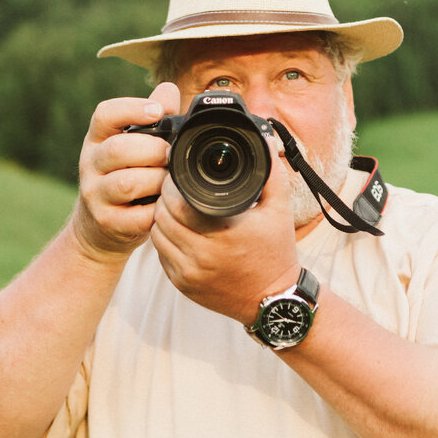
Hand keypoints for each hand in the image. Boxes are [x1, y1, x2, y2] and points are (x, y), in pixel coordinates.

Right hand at [72, 82, 180, 258]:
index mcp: (99, 139)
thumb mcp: (133, 145)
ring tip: (170, 181)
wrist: (99, 227)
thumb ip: (153, 119)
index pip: (104, 115)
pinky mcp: (107, 222)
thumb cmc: (126, 176)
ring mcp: (95, 194)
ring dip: (156, 180)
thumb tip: (169, 89)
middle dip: (153, 150)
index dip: (131, 109)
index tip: (157, 111)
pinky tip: (166, 206)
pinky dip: (157, 211)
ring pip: (126, 183)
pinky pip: (136, 217)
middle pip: (118, 149)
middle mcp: (91, 164)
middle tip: (172, 155)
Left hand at [149, 127, 300, 323]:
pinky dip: (165, 240)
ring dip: (161, 219)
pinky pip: (161, 256)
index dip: (172, 185)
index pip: (177, 202)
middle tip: (174, 189)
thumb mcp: (280, 209)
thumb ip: (271, 172)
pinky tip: (178, 231)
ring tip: (175, 208)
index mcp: (224, 232)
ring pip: (157, 235)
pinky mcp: (183, 285)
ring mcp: (190, 272)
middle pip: (162, 216)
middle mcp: (203, 254)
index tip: (179, 176)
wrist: (272, 299)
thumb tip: (265, 139)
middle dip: (164, 199)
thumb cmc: (276, 251)